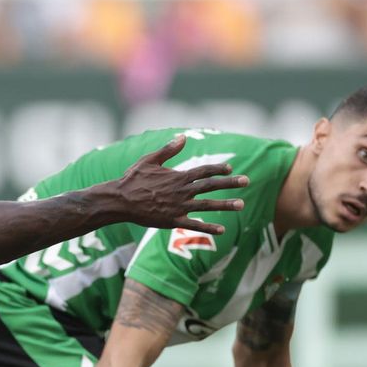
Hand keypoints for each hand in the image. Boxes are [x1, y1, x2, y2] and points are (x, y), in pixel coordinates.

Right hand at [99, 135, 247, 234]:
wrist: (120, 201)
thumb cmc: (132, 179)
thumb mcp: (149, 160)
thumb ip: (168, 150)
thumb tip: (183, 137)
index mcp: (177, 176)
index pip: (203, 171)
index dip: (217, 169)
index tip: (229, 168)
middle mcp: (181, 191)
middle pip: (210, 185)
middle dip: (230, 183)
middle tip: (246, 181)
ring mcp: (178, 206)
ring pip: (207, 205)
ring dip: (225, 205)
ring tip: (241, 205)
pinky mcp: (172, 220)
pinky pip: (194, 224)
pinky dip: (208, 227)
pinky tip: (222, 229)